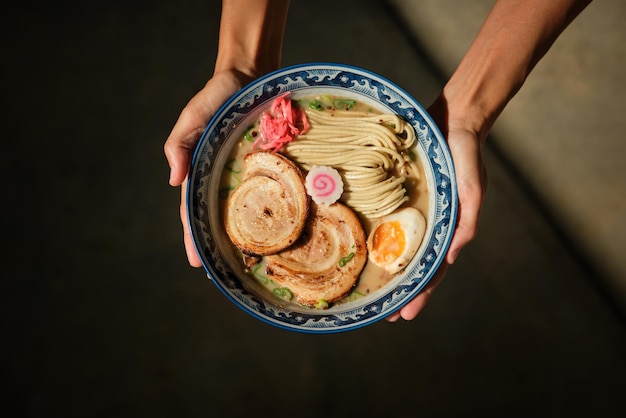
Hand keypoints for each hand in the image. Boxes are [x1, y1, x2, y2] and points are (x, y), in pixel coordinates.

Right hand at [164, 70, 254, 266]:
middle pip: (218, 218)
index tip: (198, 262)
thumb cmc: (217, 96)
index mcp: (201, 171)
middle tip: (224, 274)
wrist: (251, 76)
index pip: (193, 211)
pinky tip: (281, 230)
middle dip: (218, 246)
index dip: (194, 237)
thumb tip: (173, 180)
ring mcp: (246, 174)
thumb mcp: (192, 117)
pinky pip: (271, 191)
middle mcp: (223, 178)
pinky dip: (273, 211)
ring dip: (246, 235)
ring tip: (250, 263)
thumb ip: (179, 145)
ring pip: (245, 210)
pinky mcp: (268, 166)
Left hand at [386, 95, 487, 321]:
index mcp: (448, 229)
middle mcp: (430, 225)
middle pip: (414, 266)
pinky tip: (363, 248)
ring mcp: (414, 212)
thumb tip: (452, 256)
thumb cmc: (466, 155)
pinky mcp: (400, 196)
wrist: (453, 118)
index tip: (404, 316)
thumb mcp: (472, 188)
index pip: (434, 270)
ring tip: (372, 292)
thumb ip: (466, 221)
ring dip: (388, 271)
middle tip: (383, 315)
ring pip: (399, 248)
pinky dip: (378, 238)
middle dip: (401, 292)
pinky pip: (387, 221)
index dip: (420, 294)